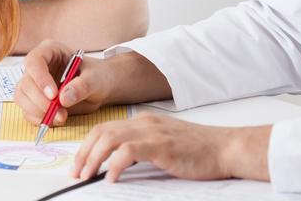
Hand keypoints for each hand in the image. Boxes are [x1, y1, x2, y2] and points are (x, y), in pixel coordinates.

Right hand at [14, 40, 115, 125]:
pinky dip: (39, 119)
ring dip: (39, 112)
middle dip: (41, 101)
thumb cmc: (97, 76)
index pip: (35, 61)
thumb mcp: (95, 79)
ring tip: (62, 117)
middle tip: (60, 112)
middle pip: (26, 83)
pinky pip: (27, 111)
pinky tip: (56, 120)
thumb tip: (63, 98)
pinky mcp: (34, 100)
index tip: (53, 95)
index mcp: (50, 51)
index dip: (40, 79)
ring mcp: (33, 83)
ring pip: (22, 98)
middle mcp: (37, 66)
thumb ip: (82, 86)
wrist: (99, 88)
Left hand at [71, 113, 272, 181]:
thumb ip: (142, 149)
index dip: (87, 146)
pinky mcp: (161, 145)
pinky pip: (128, 151)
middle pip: (101, 132)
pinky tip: (111, 178)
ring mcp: (152, 132)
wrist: (226, 148)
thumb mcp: (164, 144)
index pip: (105, 129)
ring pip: (110, 139)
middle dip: (83, 153)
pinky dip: (114, 164)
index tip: (78, 164)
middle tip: (75, 173)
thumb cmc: (198, 151)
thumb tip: (116, 166)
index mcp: (143, 121)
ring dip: (93, 159)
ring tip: (86, 176)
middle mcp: (144, 122)